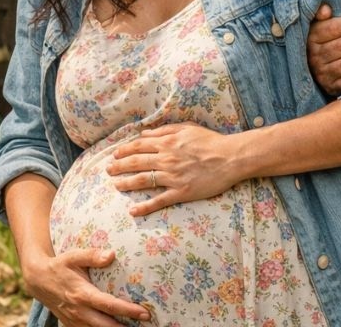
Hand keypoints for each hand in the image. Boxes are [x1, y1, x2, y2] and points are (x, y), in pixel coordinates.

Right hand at [21, 247, 149, 325]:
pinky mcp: (69, 322)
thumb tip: (112, 254)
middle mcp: (78, 310)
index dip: (127, 310)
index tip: (145, 313)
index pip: (108, 305)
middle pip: (104, 324)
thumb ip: (92, 255)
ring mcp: (73, 319)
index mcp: (82, 294)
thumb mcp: (74, 256)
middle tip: (146, 323)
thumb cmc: (60, 265)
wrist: (37, 279)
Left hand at [108, 123, 239, 215]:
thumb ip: (164, 130)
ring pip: (143, 181)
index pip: (139, 147)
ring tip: (116, 186)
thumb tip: (144, 134)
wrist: (231, 158)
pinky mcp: (181, 192)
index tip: (115, 155)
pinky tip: (133, 211)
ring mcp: (172, 177)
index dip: (124, 151)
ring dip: (126, 184)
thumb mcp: (188, 128)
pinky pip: (159, 201)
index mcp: (167, 143)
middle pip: (136, 164)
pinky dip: (145, 207)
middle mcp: (166, 160)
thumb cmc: (212, 141)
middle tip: (108, 171)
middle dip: (119, 167)